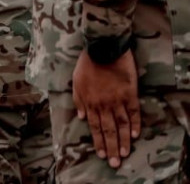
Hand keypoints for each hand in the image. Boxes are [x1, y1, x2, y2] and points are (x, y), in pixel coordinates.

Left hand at [73, 49, 140, 168]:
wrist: (103, 48)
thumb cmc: (87, 63)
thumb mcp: (76, 80)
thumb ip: (78, 99)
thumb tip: (80, 116)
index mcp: (89, 101)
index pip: (93, 126)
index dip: (98, 140)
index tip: (100, 154)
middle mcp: (102, 104)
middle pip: (108, 129)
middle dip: (110, 147)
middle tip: (114, 162)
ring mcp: (117, 100)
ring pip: (121, 125)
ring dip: (123, 140)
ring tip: (125, 153)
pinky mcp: (129, 94)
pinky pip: (133, 112)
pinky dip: (134, 124)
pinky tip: (135, 135)